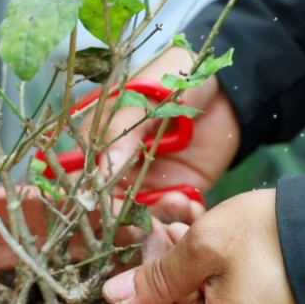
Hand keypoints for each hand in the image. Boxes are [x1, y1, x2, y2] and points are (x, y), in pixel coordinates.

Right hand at [80, 47, 239, 222]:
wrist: (223, 87)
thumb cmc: (173, 81)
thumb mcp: (142, 100)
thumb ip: (122, 132)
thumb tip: (102, 169)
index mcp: (99, 141)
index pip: (81, 175)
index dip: (88, 196)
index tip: (103, 210)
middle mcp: (117, 166)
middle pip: (106, 204)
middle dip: (121, 218)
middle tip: (141, 221)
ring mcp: (145, 181)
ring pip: (136, 216)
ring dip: (151, 222)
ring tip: (174, 205)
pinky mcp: (174, 190)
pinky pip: (169, 214)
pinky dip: (177, 217)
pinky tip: (189, 205)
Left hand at [102, 189, 294, 303]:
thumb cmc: (268, 237)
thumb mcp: (204, 248)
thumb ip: (157, 277)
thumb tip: (114, 296)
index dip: (144, 289)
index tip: (129, 271)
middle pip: (176, 301)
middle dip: (162, 273)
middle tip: (160, 238)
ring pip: (192, 294)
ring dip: (179, 267)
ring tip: (177, 232)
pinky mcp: (252, 302)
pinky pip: (214, 292)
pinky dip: (200, 270)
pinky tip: (195, 242)